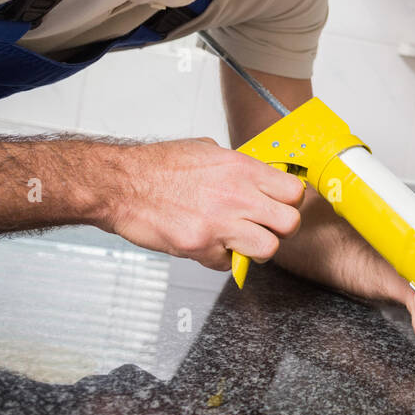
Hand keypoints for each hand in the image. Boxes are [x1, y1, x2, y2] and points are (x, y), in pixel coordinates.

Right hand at [102, 137, 304, 269]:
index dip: (291, 201)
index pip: (293, 191)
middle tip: (269, 227)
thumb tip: (254, 178)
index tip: (283, 203)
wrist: (120, 186)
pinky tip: (209, 245)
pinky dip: (221, 259)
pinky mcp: (200, 247)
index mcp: (241, 169)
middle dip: (283, 228)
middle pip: (290, 223)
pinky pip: (227, 264)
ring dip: (258, 248)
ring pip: (269, 249)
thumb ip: (236, 167)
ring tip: (243, 241)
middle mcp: (236, 196)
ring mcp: (219, 224)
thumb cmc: (157, 166)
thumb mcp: (206, 150)